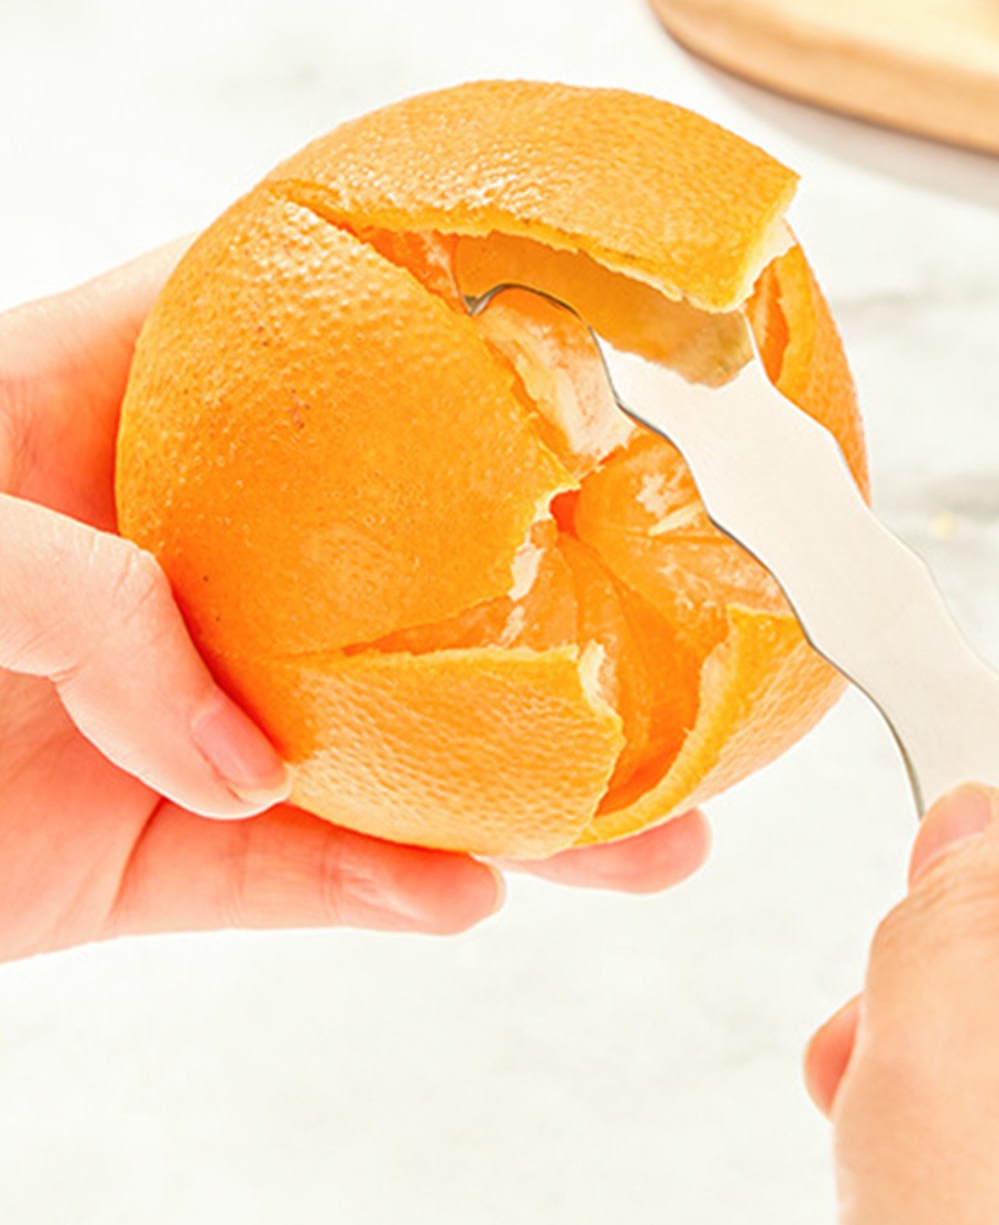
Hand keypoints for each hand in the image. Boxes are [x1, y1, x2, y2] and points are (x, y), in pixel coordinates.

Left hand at [0, 250, 706, 961]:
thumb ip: (77, 599)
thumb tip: (247, 747)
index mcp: (142, 423)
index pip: (333, 335)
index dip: (476, 321)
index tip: (618, 335)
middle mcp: (201, 564)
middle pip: (426, 582)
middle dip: (567, 619)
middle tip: (695, 646)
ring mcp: (198, 715)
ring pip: (401, 757)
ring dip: (531, 805)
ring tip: (654, 851)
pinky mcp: (165, 854)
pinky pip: (303, 882)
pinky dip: (385, 896)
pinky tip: (467, 903)